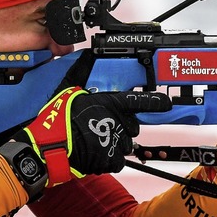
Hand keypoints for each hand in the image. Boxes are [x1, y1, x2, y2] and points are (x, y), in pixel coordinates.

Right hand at [15, 87, 170, 183]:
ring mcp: (116, 141)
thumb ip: (80, 72)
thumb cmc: (58, 119)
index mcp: (111, 103)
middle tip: (103, 127)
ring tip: (96, 140)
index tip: (166, 103)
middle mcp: (117, 121)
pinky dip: (109, 158)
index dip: (156, 101)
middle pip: (132, 125)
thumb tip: (86, 56)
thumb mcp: (68, 89)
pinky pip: (118, 160)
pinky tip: (95, 152)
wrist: (50, 147)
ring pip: (125, 143)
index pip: (140, 101)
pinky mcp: (111, 159)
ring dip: (115, 142)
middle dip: (122, 126)